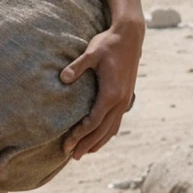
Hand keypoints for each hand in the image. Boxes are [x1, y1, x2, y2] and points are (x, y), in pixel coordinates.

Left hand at [60, 20, 142, 159]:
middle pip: (102, 131)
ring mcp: (125, 101)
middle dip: (86, 145)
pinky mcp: (126, 97)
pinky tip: (100, 138)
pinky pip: (117, 122)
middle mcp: (120, 101)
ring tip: (84, 153)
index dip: (79, 135)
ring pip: (111, 129)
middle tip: (71, 156)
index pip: (93, 122)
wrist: (130, 36)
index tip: (66, 143)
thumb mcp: (91, 52)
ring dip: (98, 142)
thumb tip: (62, 78)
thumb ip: (77, 66)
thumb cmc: (109, 43)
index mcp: (111, 94)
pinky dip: (108, 133)